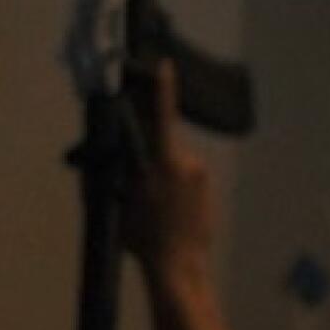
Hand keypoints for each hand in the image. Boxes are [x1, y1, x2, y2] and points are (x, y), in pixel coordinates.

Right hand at [115, 58, 215, 279]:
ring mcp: (202, 175)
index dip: (163, 90)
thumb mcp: (120, 199)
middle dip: (148, 155)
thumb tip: (122, 150)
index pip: (162, 117)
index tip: (166, 66)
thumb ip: (122, 169)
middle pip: (163, 144)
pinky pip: (185, 175)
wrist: (180, 263)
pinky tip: (168, 207)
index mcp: (165, 161)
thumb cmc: (144, 235)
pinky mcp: (208, 186)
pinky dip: (173, 183)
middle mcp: (188, 162)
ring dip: (161, 172)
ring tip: (154, 203)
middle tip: (138, 185)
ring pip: (173, 161)